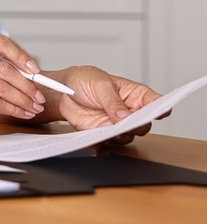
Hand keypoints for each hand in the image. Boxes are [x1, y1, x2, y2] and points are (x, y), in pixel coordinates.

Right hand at [0, 36, 47, 134]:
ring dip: (22, 99)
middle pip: (3, 69)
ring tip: (33, 107)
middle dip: (27, 85)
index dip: (21, 56)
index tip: (35, 70)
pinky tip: (22, 113)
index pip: (0, 44)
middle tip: (39, 96)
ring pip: (0, 87)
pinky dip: (13, 109)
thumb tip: (31, 76)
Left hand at [46, 65, 163, 143]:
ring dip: (120, 135)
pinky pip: (110, 142)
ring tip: (109, 129)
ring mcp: (118, 124)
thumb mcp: (100, 85)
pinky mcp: (104, 133)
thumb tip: (125, 117)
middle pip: (144, 124)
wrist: (62, 91)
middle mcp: (130, 111)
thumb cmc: (85, 80)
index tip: (160, 112)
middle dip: (137, 126)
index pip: (156, 103)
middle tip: (126, 123)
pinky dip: (105, 141)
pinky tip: (99, 136)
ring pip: (129, 136)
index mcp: (135, 94)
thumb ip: (113, 101)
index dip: (161, 108)